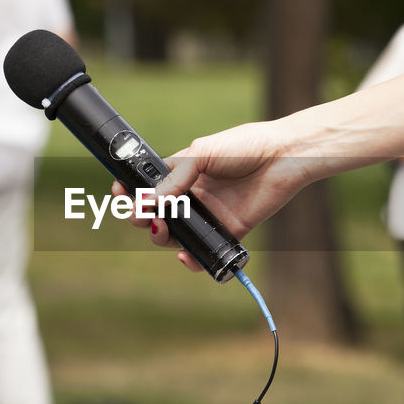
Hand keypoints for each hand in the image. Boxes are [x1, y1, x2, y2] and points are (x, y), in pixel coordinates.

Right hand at [110, 120, 312, 271]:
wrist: (284, 156)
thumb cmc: (245, 146)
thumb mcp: (203, 153)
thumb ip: (175, 178)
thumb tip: (150, 202)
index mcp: (183, 171)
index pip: (149, 185)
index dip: (131, 191)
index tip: (119, 194)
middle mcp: (193, 194)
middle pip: (157, 213)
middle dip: (141, 217)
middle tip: (141, 215)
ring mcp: (209, 214)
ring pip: (176, 234)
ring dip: (161, 236)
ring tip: (162, 229)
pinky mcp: (229, 231)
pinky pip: (205, 250)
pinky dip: (192, 258)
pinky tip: (185, 254)